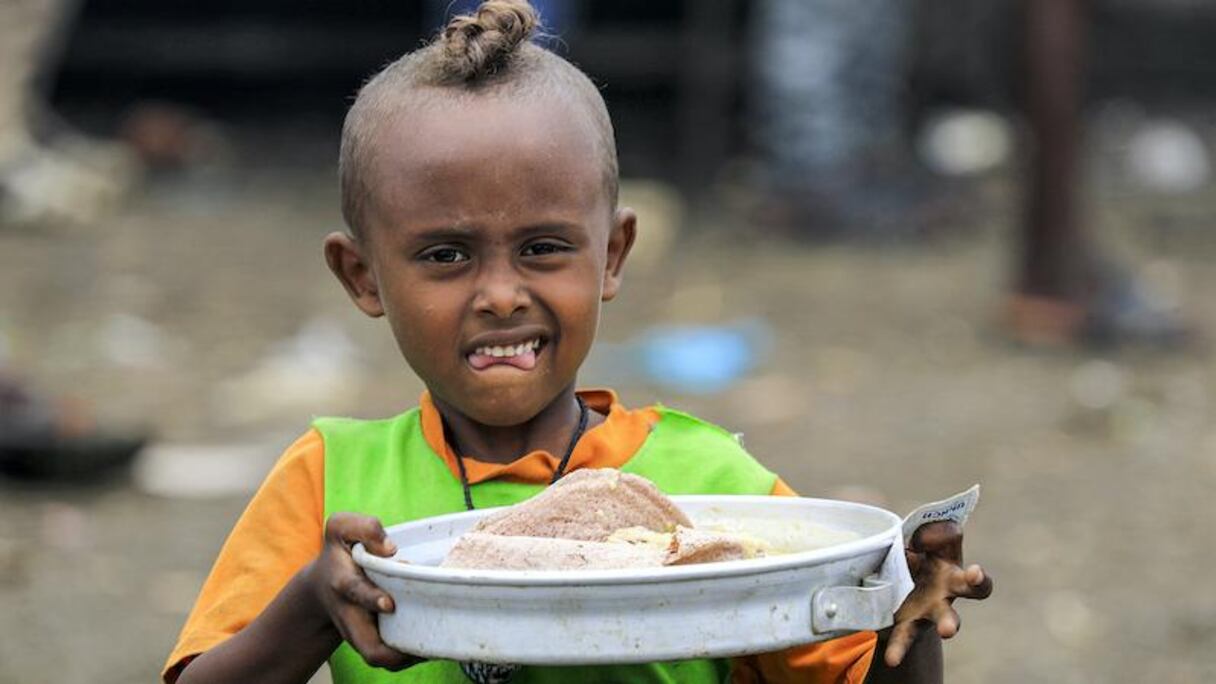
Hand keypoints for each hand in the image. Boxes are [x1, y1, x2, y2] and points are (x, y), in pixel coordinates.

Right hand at [309, 512, 418, 670]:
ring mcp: (360, 633)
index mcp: (344, 583)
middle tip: (422, 644)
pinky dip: (410, 656)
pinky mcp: (371, 641)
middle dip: (392, 651)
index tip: (389, 603)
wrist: (322, 585)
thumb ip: (363, 527)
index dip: (371, 599)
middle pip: (368, 647)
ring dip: (408, 657)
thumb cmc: (339, 552)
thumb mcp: (341, 528)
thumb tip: (390, 548)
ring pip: (381, 659)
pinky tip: (433, 643)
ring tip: (435, 647)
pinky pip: (390, 658)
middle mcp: (351, 614)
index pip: (354, 593)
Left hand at [883, 521, 992, 666]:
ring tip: (948, 631)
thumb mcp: (923, 536)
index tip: (974, 573)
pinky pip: (903, 636)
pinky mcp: (906, 622)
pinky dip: (898, 648)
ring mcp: (928, 611)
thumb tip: (921, 540)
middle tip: (977, 591)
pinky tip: (892, 660)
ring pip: (942, 619)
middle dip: (973, 596)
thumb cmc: (915, 553)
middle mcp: (948, 594)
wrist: (895, 580)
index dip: (978, 577)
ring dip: (948, 625)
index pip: (977, 580)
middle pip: (968, 596)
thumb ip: (930, 530)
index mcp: (954, 572)